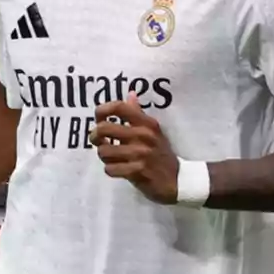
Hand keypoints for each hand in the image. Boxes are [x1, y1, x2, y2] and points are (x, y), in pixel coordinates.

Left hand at [90, 90, 179, 204]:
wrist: (178, 180)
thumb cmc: (162, 153)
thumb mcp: (154, 131)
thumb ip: (138, 114)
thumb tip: (130, 94)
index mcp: (146, 123)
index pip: (119, 107)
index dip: (102, 110)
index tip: (99, 118)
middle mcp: (142, 136)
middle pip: (104, 128)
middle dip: (95, 136)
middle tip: (98, 140)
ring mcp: (140, 154)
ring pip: (104, 151)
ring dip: (103, 155)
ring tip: (110, 157)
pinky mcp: (137, 171)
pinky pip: (110, 169)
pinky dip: (110, 170)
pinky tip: (117, 169)